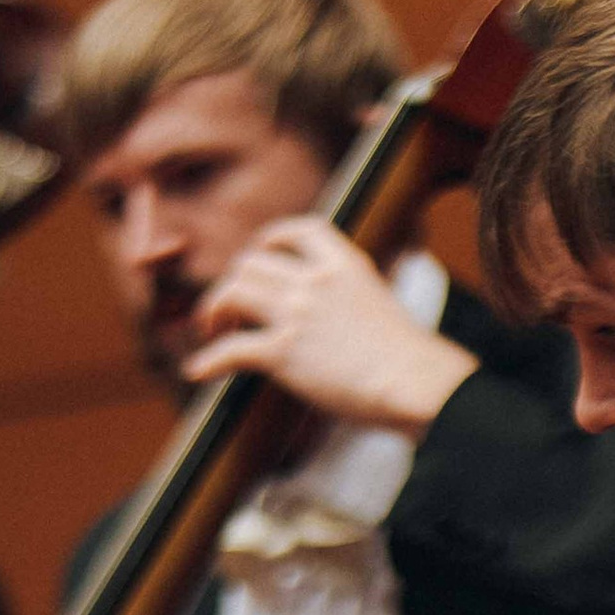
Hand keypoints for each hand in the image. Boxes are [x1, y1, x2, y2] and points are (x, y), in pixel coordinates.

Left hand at [182, 221, 477, 434]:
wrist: (416, 384)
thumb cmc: (409, 358)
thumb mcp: (382, 304)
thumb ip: (354, 295)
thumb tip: (350, 308)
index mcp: (344, 264)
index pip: (297, 230)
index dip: (270, 240)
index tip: (260, 254)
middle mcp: (315, 280)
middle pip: (251, 262)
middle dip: (235, 283)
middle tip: (234, 309)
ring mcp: (297, 313)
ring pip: (233, 291)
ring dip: (215, 310)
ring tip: (215, 331)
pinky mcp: (284, 352)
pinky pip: (230, 349)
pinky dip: (209, 361)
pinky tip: (198, 370)